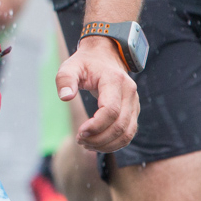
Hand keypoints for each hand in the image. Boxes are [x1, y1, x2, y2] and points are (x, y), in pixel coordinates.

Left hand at [57, 35, 138, 152]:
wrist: (104, 56)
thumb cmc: (85, 63)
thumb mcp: (70, 66)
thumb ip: (65, 79)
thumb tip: (65, 98)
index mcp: (114, 80)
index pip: (111, 110)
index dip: (96, 126)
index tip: (79, 132)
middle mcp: (129, 92)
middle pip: (120, 125)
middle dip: (99, 139)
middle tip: (80, 141)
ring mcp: (134, 102)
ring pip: (127, 133)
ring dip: (107, 144)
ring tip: (87, 144)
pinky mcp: (133, 111)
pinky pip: (128, 133)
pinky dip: (114, 143)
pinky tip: (97, 143)